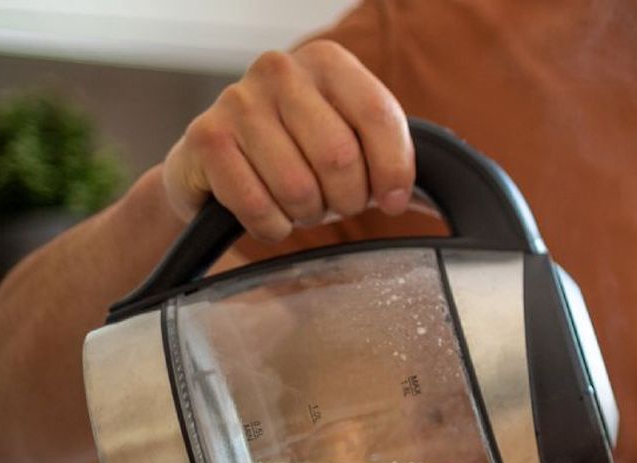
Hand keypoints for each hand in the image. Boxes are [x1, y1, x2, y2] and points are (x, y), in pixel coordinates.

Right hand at [163, 40, 414, 241]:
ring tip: (301, 204)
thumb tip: (431, 196)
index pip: (378, 116)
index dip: (394, 171)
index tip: (393, 201)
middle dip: (346, 200)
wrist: (220, 164)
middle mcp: (280, 69)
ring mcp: (237, 100)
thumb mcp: (354, 143)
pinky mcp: (205, 138)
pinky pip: (256, 205)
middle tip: (335, 203)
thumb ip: (394, 157)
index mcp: (328, 62)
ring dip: (307, 214)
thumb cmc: (301, 154)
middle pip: (339, 156)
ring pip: (298, 187)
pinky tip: (270, 214)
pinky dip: (272, 226)